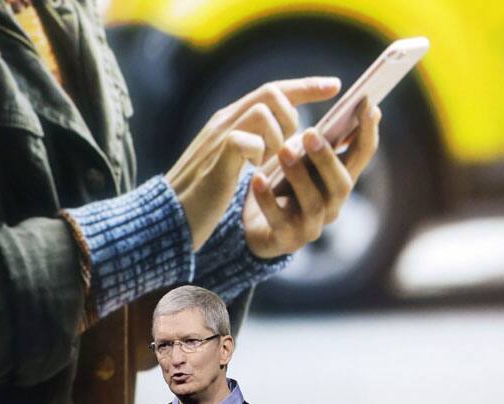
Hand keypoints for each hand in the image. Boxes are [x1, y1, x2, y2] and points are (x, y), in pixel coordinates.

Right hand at [166, 77, 341, 249]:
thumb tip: (284, 141)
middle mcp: (224, 122)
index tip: (335, 86)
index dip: (305, 86)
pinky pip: (246, 140)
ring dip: (276, 137)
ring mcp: (219, 138)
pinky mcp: (217, 160)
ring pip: (262, 111)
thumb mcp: (230, 162)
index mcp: (230, 121)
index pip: (272, 90)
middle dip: (291, 116)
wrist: (168, 218)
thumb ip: (252, 145)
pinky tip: (252, 172)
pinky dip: (258, 154)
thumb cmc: (201, 195)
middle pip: (271, 92)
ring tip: (267, 163)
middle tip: (286, 147)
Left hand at [243, 98, 381, 259]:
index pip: (362, 156)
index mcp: (339, 180)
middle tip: (309, 132)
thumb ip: (322, 138)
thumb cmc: (285, 186)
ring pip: (313, 203)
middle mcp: (332, 204)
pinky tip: (258, 179)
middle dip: (327, 158)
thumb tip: (347, 99)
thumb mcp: (304, 159)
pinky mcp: (287, 239)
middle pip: (341, 184)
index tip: (369, 106)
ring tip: (282, 150)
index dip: (368, 133)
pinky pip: (278, 219)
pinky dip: (268, 199)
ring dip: (299, 175)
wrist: (257, 228)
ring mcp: (311, 225)